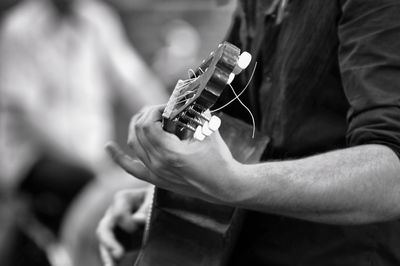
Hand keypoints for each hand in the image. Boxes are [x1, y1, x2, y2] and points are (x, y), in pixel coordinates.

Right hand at [97, 187, 151, 265]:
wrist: (161, 204)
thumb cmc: (158, 197)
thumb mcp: (155, 199)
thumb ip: (147, 208)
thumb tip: (138, 220)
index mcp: (123, 199)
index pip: (119, 214)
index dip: (129, 223)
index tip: (141, 226)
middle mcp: (113, 212)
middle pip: (104, 228)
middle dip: (109, 243)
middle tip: (118, 255)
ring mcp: (113, 227)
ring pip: (104, 242)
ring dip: (107, 255)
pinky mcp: (117, 240)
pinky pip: (110, 251)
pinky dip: (111, 260)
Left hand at [105, 105, 242, 204]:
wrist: (224, 187)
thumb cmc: (220, 159)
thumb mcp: (208, 130)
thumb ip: (193, 113)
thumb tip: (184, 98)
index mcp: (170, 153)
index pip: (148, 123)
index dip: (155, 110)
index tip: (168, 107)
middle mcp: (158, 164)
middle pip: (138, 131)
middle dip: (148, 114)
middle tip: (162, 111)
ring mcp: (155, 173)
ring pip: (133, 144)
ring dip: (137, 127)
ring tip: (148, 118)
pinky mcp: (156, 180)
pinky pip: (131, 168)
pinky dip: (119, 157)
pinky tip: (109, 147)